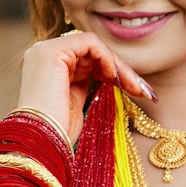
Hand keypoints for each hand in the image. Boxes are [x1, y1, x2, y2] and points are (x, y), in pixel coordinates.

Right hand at [17, 30, 156, 144]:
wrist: (41, 143)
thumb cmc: (57, 132)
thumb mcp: (74, 102)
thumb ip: (84, 83)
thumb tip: (110, 75)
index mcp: (46, 65)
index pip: (86, 58)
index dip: (113, 71)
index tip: (136, 91)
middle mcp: (42, 53)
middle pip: (92, 51)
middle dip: (121, 70)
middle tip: (144, 90)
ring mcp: (45, 49)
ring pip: (94, 46)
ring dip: (119, 66)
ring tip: (135, 88)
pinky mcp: (52, 51)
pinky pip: (90, 43)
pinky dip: (108, 59)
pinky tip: (115, 79)